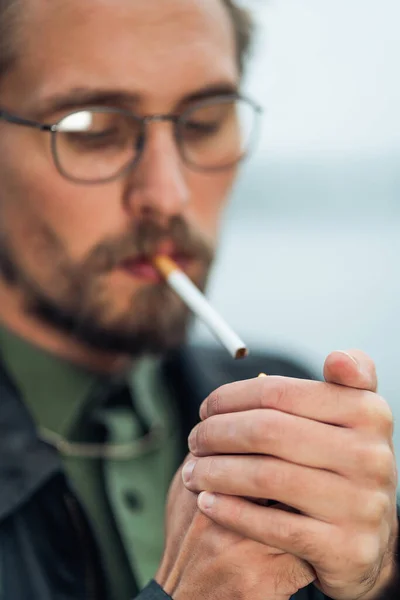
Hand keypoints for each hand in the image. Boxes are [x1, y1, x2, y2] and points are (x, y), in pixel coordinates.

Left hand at [184, 350, 397, 599]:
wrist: (370, 538)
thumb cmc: (343, 463)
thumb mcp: (353, 417)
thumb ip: (347, 380)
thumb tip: (337, 358)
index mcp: (368, 412)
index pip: (279, 392)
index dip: (231, 397)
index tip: (206, 408)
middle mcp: (372, 455)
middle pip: (267, 431)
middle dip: (216, 434)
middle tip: (194, 440)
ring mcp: (361, 504)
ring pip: (265, 477)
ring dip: (215, 473)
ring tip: (193, 472)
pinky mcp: (346, 549)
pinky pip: (272, 526)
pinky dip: (230, 512)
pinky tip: (208, 503)